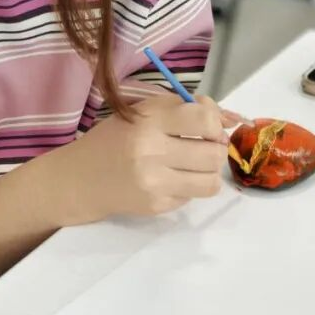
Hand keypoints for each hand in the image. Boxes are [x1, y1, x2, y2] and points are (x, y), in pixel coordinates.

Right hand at [58, 93, 227, 219]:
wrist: (81, 178)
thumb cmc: (117, 138)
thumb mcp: (146, 111)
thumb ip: (189, 108)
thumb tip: (233, 119)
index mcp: (149, 121)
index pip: (205, 120)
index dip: (215, 123)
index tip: (208, 127)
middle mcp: (151, 152)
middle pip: (214, 154)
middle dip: (216, 149)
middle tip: (204, 147)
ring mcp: (154, 183)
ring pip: (211, 182)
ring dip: (209, 172)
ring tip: (193, 165)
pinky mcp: (156, 206)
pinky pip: (193, 196)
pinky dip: (189, 187)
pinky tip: (171, 179)